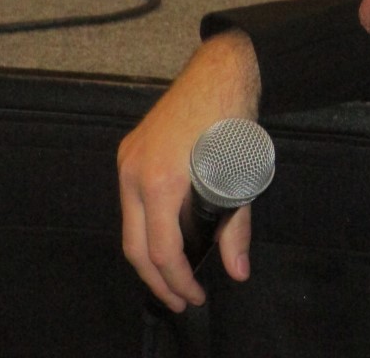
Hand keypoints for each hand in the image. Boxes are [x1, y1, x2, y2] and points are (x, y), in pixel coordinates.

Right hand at [118, 29, 260, 310]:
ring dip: (149, 254)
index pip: (162, 249)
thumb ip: (236, 228)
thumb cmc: (234, 118)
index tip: (195, 296)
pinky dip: (146, 225)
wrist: (221, 69)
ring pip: (128, 224)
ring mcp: (128, 159)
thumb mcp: (241, 176)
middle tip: (181, 299)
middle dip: (156, 279)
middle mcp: (135, 172)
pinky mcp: (131, 150)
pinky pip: (131, 200)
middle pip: (134, 245)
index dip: (178, 280)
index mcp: (163, 180)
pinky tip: (167, 234)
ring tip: (175, 274)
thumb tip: (237, 271)